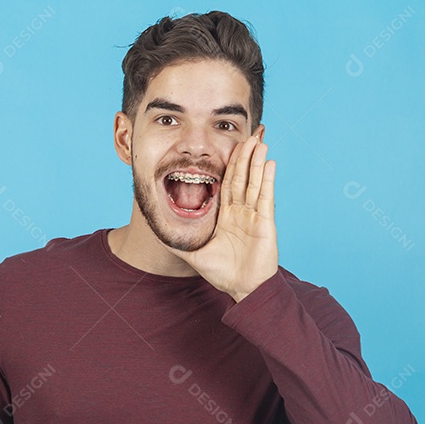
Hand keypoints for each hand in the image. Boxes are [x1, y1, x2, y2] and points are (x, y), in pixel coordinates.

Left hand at [165, 125, 277, 301]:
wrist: (242, 288)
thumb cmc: (221, 273)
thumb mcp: (192, 254)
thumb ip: (176, 242)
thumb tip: (155, 233)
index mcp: (225, 215)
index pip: (226, 183)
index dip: (227, 165)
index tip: (228, 146)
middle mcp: (240, 212)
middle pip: (241, 177)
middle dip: (244, 156)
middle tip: (247, 135)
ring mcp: (253, 215)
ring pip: (254, 182)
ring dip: (256, 161)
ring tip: (259, 141)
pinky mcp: (265, 222)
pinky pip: (265, 197)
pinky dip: (267, 179)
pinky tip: (269, 162)